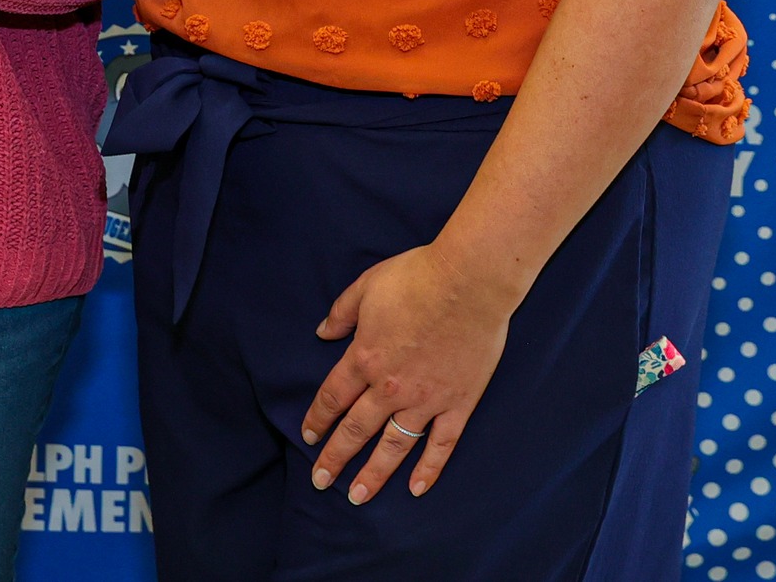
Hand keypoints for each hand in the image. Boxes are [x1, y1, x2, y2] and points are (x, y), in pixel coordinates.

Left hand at [299, 242, 513, 503]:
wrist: (468, 282)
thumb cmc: (416, 278)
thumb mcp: (366, 287)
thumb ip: (341, 313)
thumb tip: (322, 332)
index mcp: (365, 358)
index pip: (333, 397)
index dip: (318, 419)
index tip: (307, 437)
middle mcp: (391, 387)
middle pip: (356, 430)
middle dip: (335, 458)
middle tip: (320, 482)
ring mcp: (426, 400)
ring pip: (394, 447)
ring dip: (374, 475)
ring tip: (358, 497)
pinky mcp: (458, 404)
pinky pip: (441, 445)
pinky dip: (429, 470)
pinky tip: (416, 490)